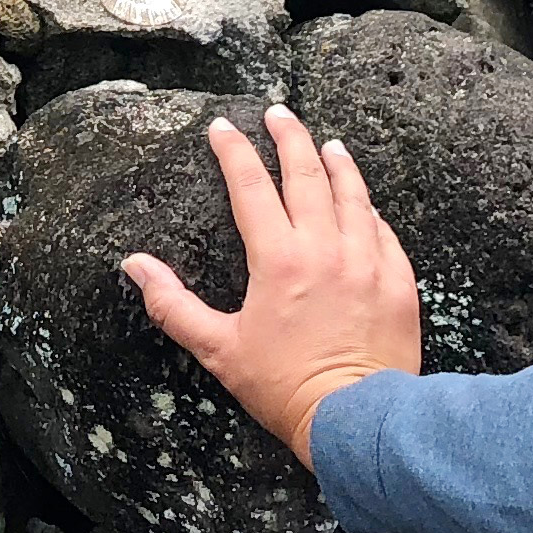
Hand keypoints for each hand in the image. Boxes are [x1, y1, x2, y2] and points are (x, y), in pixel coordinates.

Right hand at [122, 103, 422, 469]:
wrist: (357, 419)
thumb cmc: (284, 388)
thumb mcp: (218, 350)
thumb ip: (174, 304)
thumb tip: (134, 266)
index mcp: (278, 260)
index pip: (250, 188)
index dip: (234, 152)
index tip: (221, 127)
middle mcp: (325, 249)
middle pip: (306, 175)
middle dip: (290, 138)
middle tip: (279, 113)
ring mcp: (367, 262)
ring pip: (352, 195)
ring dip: (337, 164)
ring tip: (327, 144)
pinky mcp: (398, 282)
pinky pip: (384, 233)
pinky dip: (370, 211)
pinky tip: (364, 204)